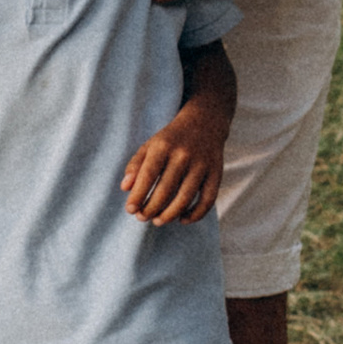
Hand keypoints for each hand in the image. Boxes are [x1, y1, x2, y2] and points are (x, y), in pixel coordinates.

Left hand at [122, 97, 227, 226]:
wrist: (205, 122)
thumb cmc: (171, 139)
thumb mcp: (150, 145)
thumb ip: (135, 165)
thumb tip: (125, 188)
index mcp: (163, 146)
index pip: (148, 175)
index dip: (138, 195)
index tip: (130, 210)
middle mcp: (183, 155)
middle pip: (166, 190)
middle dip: (151, 209)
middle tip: (142, 218)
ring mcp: (202, 165)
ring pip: (185, 198)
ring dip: (170, 215)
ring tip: (158, 221)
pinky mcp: (216, 173)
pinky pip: (208, 200)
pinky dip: (195, 214)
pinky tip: (182, 219)